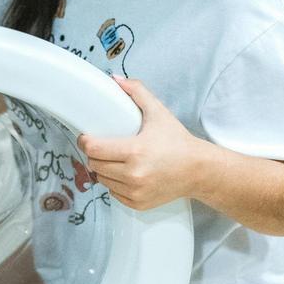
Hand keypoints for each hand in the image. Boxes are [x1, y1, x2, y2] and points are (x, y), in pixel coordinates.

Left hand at [78, 76, 213, 210]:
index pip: (94, 149)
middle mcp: (134, 175)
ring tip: (114, 159)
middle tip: (101, 146)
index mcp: (135, 152)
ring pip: (102, 180)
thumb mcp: (158, 112)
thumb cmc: (178, 142)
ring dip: (103, 170)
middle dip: (95, 154)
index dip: (85, 141)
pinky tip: (124, 174)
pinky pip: (113, 193)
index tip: (86, 137)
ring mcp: (135, 192)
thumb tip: (116, 79)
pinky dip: (115, 184)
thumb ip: (137, 92)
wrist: (198, 170)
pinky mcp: (138, 203)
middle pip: (95, 164)